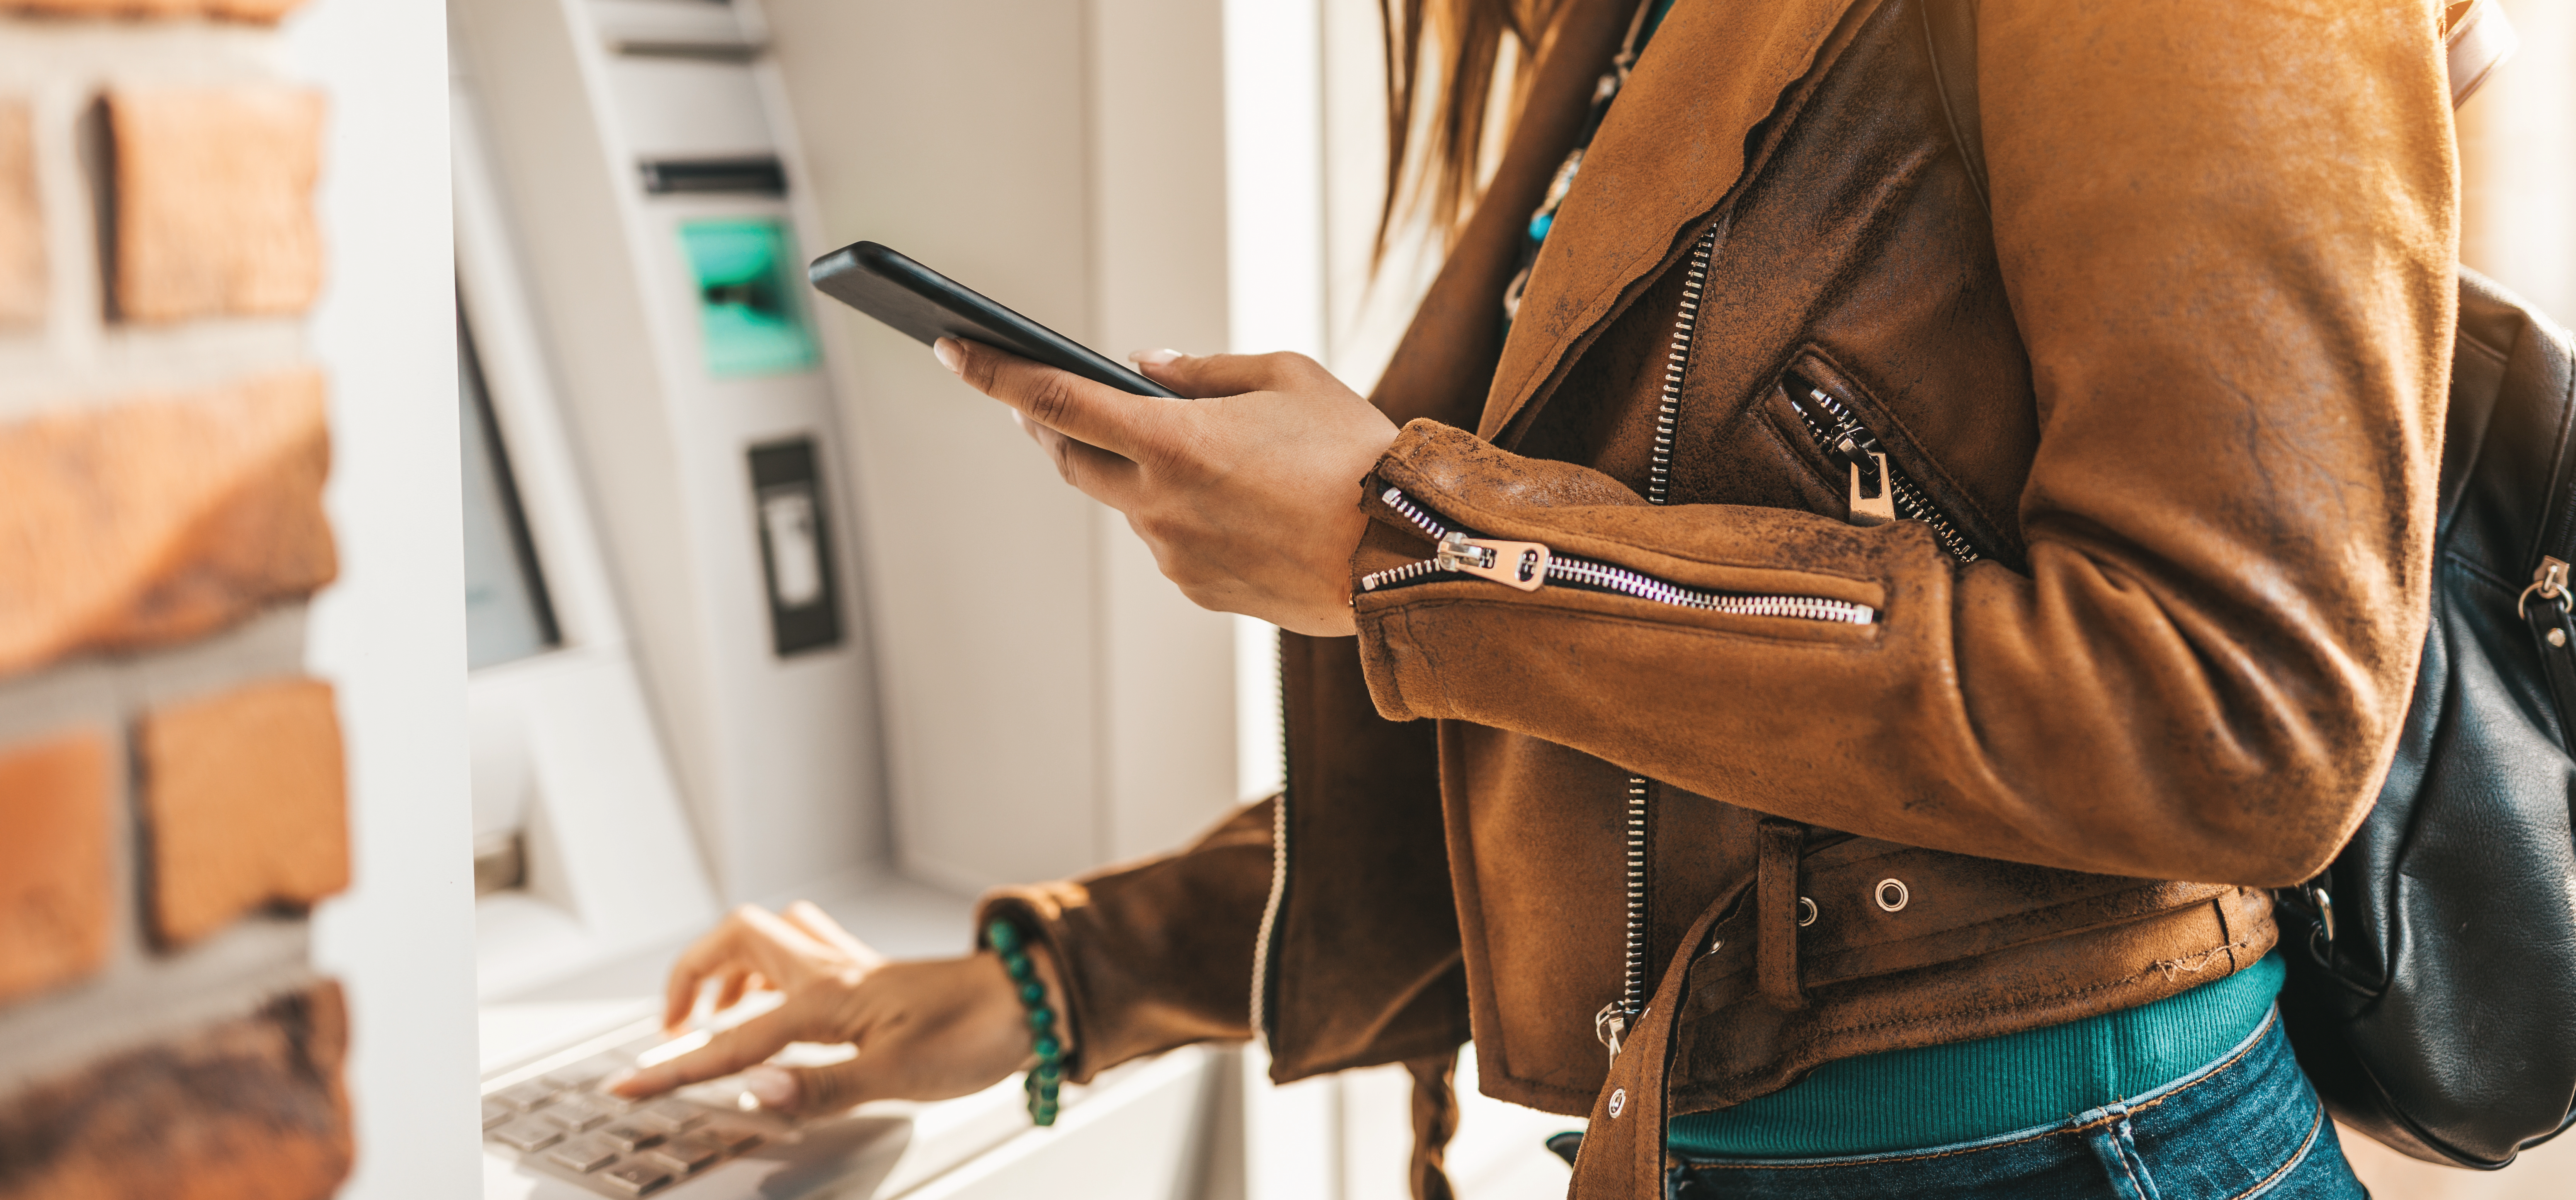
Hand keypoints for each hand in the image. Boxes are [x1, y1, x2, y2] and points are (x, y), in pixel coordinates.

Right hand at [608, 902, 1062, 1115]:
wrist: (1035, 1002)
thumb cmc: (977, 1033)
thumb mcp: (896, 1076)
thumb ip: (820, 1087)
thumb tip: (758, 1093)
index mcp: (826, 998)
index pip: (732, 1039)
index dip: (676, 1067)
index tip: (630, 1085)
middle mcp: (833, 971)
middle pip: (738, 941)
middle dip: (691, 976)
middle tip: (672, 1026)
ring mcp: (853, 970)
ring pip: (772, 939)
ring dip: (731, 967)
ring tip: (715, 1011)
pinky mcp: (873, 979)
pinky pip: (806, 955)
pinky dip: (775, 972)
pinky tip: (781, 1002)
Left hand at [938, 340, 1398, 636]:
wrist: (1410, 554)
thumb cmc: (1357, 455)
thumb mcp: (1287, 376)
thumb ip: (1203, 370)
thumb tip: (1141, 367)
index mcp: (1172, 441)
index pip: (1052, 400)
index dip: (994, 373)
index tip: (953, 349)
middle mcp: (1159, 504)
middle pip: (1069, 457)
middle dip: (1046, 423)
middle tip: (1036, 397)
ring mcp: (1175, 555)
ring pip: (1124, 501)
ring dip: (1130, 469)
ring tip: (1186, 448)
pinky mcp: (1200, 590)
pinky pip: (1167, 541)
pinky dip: (1178, 512)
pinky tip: (1231, 501)